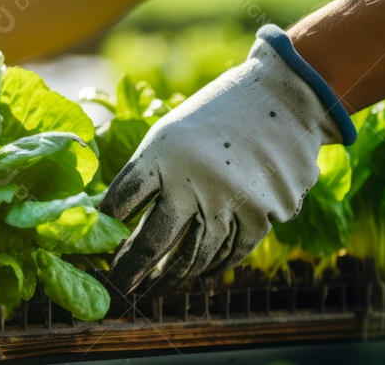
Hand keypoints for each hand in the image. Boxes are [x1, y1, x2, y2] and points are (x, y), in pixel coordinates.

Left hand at [99, 25, 355, 295]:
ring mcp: (230, 201)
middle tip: (119, 286)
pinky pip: (231, 253)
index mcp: (162, 152)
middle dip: (131, 269)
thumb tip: (116, 217)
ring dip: (171, 277)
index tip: (99, 240)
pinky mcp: (264, 214)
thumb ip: (149, 172)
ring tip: (155, 287)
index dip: (107, 224)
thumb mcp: (172, 132)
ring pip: (193, 256)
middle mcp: (193, 179)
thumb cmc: (218, 115)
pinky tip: (197, 276)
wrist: (286, 97)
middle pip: (152, 240)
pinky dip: (211, 268)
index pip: (122, 200)